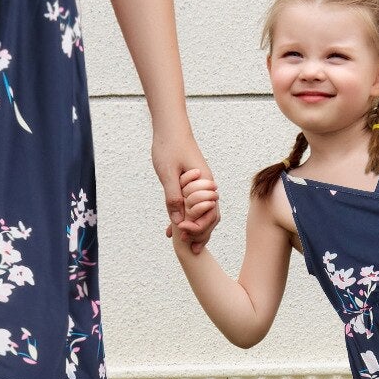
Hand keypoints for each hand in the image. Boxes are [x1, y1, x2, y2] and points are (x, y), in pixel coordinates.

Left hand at [153, 136, 220, 251]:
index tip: (182, 235)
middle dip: (201, 234)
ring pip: (203, 212)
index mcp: (205, 183)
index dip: (198, 228)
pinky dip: (187, 217)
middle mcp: (206, 186)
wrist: (170, 128)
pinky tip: (174, 226)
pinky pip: (193, 204)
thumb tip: (177, 221)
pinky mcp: (192, 184)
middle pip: (210, 216)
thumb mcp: (168, 173)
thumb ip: (173, 197)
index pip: (210, 214)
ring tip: (186, 244)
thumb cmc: (169, 146)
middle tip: (190, 249)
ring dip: (195, 228)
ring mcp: (200, 186)